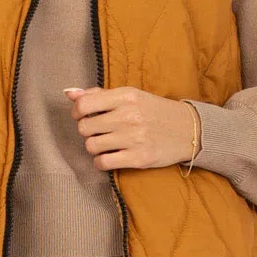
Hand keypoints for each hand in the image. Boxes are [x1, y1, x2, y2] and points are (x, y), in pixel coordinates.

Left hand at [64, 85, 198, 170]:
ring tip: (106, 144)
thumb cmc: (153, 111)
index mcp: (126, 96)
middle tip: (100, 131)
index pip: (84, 105)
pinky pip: (103, 163)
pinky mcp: (139, 158)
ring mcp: (134, 138)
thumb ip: (99, 95)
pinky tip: (109, 157)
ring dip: (94, 147)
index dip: (77, 112)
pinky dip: (101, 162)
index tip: (83, 115)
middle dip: (88, 131)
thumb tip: (69, 93)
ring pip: (91, 146)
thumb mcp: (131, 96)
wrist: (188, 129)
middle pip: (84, 128)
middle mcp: (129, 116)